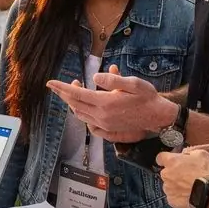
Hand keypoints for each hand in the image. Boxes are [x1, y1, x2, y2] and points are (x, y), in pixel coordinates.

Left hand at [47, 65, 176, 140]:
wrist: (158, 116)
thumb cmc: (147, 97)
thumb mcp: (133, 83)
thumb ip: (113, 79)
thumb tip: (95, 77)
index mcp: (106, 103)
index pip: (77, 94)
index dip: (62, 87)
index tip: (50, 82)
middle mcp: (102, 116)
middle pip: (75, 104)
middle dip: (65, 94)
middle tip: (59, 85)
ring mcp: (105, 124)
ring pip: (80, 114)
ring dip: (73, 103)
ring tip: (74, 91)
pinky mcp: (109, 130)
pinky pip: (89, 124)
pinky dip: (82, 114)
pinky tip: (84, 108)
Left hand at [157, 146, 208, 207]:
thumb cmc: (206, 173)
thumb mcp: (202, 154)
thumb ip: (189, 153)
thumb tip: (186, 154)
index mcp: (171, 161)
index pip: (160, 157)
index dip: (166, 159)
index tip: (171, 161)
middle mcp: (166, 175)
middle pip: (166, 172)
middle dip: (174, 173)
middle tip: (188, 175)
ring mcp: (168, 189)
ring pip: (169, 185)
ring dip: (177, 185)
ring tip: (190, 186)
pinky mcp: (172, 201)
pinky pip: (173, 197)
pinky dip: (180, 196)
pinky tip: (190, 195)